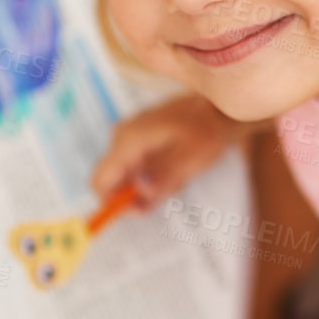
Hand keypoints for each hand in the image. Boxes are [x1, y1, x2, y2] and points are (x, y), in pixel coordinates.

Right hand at [89, 93, 252, 212]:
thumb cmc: (206, 130)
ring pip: (128, 177)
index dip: (112, 203)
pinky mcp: (139, 139)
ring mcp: (129, 137)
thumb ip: (162, 178)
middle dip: (137, 194)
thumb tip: (137, 198)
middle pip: (112, 182)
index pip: (100, 181)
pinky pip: (138, 167)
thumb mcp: (189, 158)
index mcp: (128, 140)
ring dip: (150, 185)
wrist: (219, 108)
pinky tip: (176, 166)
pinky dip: (155, 175)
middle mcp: (121, 137)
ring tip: (179, 173)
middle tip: (170, 186)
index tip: (139, 210)